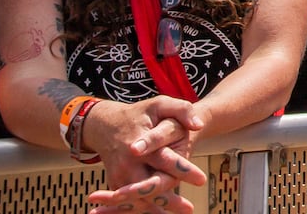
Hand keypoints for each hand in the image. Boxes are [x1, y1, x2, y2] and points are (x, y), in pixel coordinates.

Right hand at [82, 96, 206, 213]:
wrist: (105, 125)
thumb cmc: (138, 114)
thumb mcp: (160, 104)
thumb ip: (182, 110)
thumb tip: (198, 125)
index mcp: (139, 145)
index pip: (164, 159)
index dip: (183, 169)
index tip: (201, 179)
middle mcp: (127, 164)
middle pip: (150, 186)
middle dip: (169, 199)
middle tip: (189, 208)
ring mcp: (120, 176)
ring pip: (140, 199)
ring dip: (159, 208)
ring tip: (181, 210)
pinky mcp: (117, 184)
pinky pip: (131, 201)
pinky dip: (145, 209)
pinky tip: (161, 213)